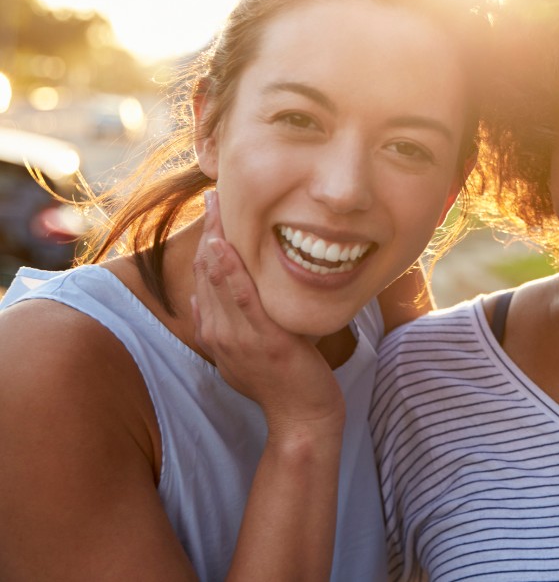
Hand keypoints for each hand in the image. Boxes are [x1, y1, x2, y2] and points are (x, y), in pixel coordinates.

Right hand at [191, 190, 344, 435]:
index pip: (206, 278)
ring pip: (219, 279)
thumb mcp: (248, 351)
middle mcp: (219, 333)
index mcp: (216, 333)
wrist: (302, 419)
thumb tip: (210, 297)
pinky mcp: (262, 341)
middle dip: (211, 229)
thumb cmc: (284, 383)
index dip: (208, 241)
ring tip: (217, 203)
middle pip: (208, 271)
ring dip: (217, 238)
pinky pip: (242, 300)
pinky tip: (224, 245)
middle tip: (214, 192)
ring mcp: (237, 338)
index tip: (214, 209)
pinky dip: (230, 271)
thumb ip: (230, 324)